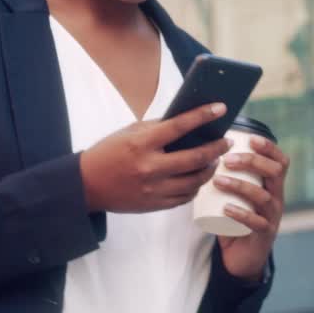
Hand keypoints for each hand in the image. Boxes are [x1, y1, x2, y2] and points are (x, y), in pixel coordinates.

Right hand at [80, 103, 231, 212]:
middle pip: (194, 158)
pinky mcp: (154, 205)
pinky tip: (198, 177)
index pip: (179, 126)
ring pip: (194, 181)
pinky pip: (185, 197)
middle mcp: (150, 167)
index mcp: (142, 144)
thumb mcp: (129, 132)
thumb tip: (186, 122)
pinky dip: (195, 186)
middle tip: (226, 141)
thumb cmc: (108, 152)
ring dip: (209, 169)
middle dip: (216, 149)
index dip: (202, 116)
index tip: (220, 108)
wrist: (87, 185)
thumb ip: (157, 128)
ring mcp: (153, 189)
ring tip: (215, 160)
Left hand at [213, 135, 289, 281]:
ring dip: (240, 186)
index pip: (280, 161)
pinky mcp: (263, 235)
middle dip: (252, 161)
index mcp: (272, 186)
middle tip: (227, 159)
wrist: (242, 257)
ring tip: (218, 180)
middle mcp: (277, 198)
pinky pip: (256, 223)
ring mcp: (272, 217)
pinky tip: (226, 208)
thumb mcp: (235, 195)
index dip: (269, 148)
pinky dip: (241, 214)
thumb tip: (201, 151)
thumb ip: (226, 175)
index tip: (250, 139)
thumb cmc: (235, 219)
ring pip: (263, 196)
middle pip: (275, 172)